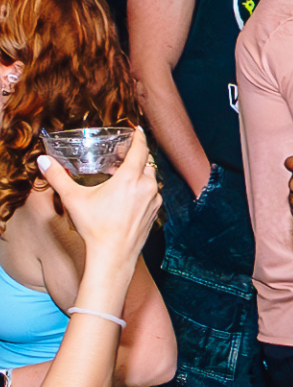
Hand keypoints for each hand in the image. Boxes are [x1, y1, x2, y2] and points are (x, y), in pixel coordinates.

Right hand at [39, 126, 160, 284]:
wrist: (113, 257)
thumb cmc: (95, 228)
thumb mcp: (73, 199)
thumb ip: (58, 177)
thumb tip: (43, 161)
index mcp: (130, 178)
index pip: (140, 149)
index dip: (138, 137)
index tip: (137, 129)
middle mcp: (147, 187)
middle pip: (147, 163)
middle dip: (137, 156)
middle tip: (124, 155)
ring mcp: (153, 201)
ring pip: (151, 179)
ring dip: (141, 174)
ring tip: (124, 176)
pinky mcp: (155, 214)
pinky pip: (153, 194)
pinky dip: (144, 190)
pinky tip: (129, 196)